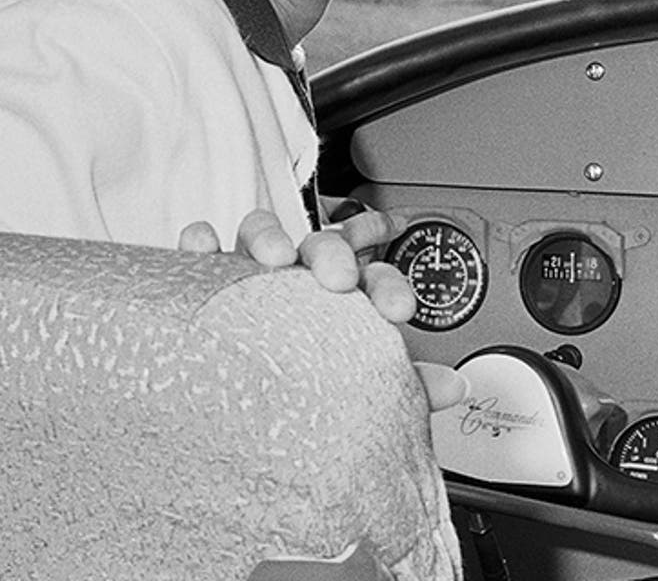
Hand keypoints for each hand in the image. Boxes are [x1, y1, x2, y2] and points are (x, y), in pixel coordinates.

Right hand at [177, 209, 467, 410]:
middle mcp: (298, 279)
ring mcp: (250, 276)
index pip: (373, 277)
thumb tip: (455, 387)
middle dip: (334, 253)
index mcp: (342, 300)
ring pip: (262, 233)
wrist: (240, 425)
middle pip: (322, 246)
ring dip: (270, 236)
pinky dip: (202, 243)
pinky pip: (202, 251)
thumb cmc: (305, 394)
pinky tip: (204, 247)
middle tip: (339, 279)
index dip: (388, 285)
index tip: (400, 309)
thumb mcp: (356, 394)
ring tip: (274, 259)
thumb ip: (404, 388)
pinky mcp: (205, 284)